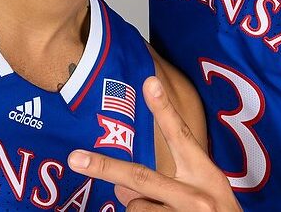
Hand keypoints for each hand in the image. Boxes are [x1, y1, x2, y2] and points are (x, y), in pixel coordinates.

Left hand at [67, 76, 239, 210]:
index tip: (149, 81)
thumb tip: (119, 187)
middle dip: (104, 167)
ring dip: (140, 208)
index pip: (181, 136)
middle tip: (75, 158)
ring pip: (136, 207)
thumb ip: (163, 183)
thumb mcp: (199, 195)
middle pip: (140, 176)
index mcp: (205, 175)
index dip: (163, 109)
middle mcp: (196, 197)